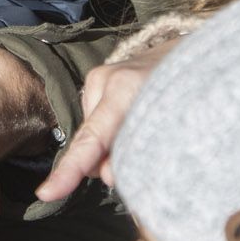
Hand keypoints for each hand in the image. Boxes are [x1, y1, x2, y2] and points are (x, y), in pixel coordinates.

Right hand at [34, 37, 179, 202]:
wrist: (188, 47)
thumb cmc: (193, 86)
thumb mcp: (178, 123)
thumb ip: (143, 151)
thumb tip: (108, 176)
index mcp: (125, 89)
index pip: (92, 139)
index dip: (71, 170)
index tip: (46, 193)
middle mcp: (104, 80)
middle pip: (91, 142)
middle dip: (107, 160)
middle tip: (143, 155)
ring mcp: (99, 77)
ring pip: (95, 134)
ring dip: (113, 144)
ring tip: (147, 126)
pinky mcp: (100, 78)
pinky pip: (99, 120)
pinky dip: (113, 133)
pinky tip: (134, 121)